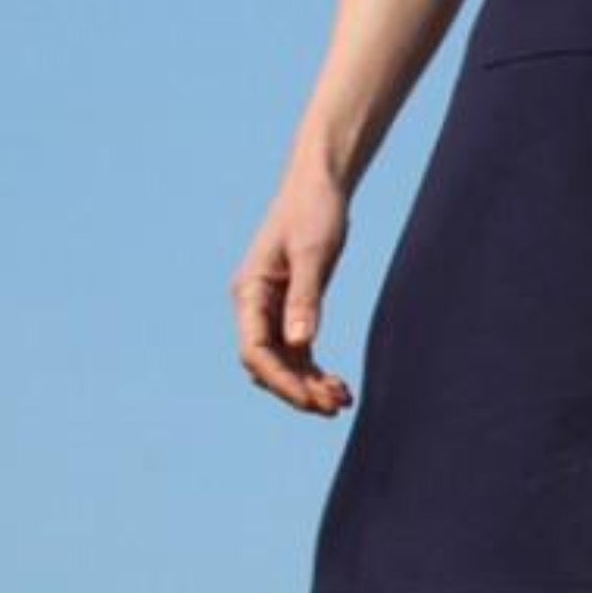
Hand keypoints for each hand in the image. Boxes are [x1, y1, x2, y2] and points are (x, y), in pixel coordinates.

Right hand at [231, 165, 356, 413]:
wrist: (320, 185)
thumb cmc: (314, 210)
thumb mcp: (313, 252)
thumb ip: (305, 297)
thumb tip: (300, 343)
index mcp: (249, 292)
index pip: (255, 351)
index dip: (281, 380)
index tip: (311, 399)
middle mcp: (254, 306)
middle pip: (267, 365)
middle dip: (297, 389)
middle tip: (334, 407)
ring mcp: (271, 311)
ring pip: (283, 364)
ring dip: (308, 386)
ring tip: (342, 402)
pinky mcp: (292, 310)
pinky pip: (298, 353)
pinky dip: (315, 373)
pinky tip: (340, 389)